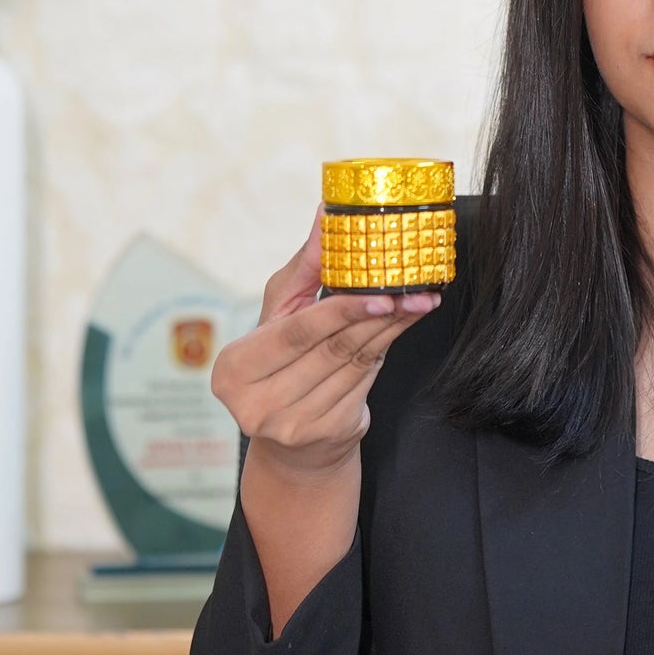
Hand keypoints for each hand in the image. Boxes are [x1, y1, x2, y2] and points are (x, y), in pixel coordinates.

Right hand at [211, 208, 440, 636]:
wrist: (290, 441)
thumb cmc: (278, 361)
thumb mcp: (278, 313)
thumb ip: (304, 267)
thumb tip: (325, 212)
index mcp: (234, 370)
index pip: (296, 333)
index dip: (341, 311)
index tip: (381, 293)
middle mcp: (258, 405)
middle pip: (332, 348)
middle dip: (378, 316)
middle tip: (416, 291)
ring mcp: (294, 426)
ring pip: (356, 364)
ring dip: (392, 330)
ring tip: (419, 301)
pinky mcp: (329, 435)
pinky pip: (367, 382)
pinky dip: (388, 350)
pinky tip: (403, 328)